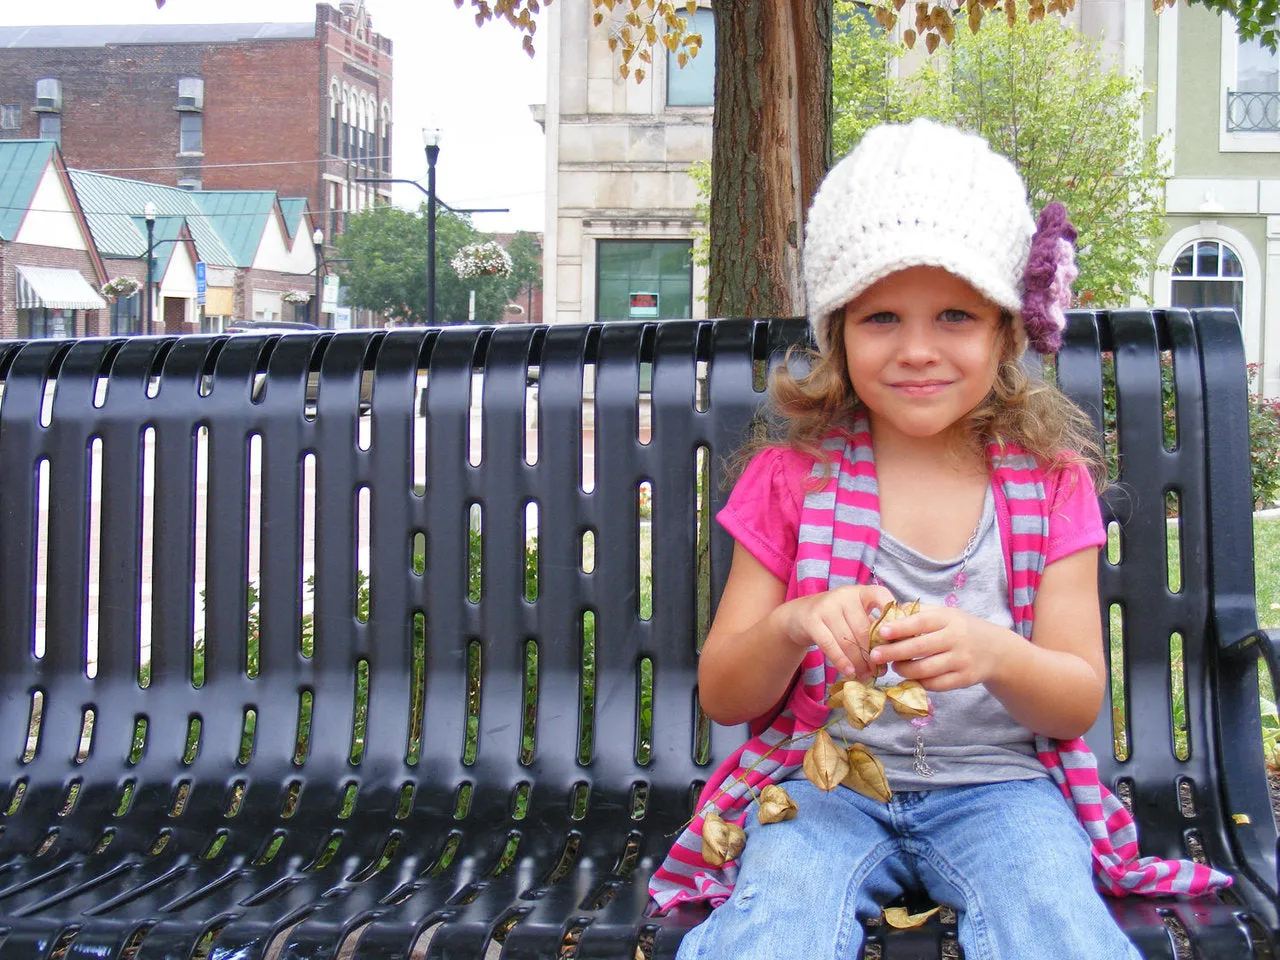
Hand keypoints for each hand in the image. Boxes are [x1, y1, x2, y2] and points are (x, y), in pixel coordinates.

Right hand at [774, 584, 895, 679]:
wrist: (798, 616)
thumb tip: (900, 648)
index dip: (893, 616)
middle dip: (873, 654)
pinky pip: (830, 645)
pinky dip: (841, 661)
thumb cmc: (835, 619)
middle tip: (879, 671)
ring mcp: (826, 606)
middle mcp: (844, 595)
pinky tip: (849, 672)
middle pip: (864, 629)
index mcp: (860, 592)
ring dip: (859, 662)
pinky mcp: (812, 620)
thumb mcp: (855, 616)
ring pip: (848, 640)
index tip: (900, 638)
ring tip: (865, 675)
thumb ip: (874, 626)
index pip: (882, 596)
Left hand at [868, 603, 1015, 690]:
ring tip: (895, 666)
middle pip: (920, 648)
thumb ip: (918, 613)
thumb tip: (888, 613)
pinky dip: (919, 682)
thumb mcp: (944, 614)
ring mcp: (961, 661)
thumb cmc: (960, 629)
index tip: (881, 632)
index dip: (900, 627)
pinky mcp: (964, 679)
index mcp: (949, 618)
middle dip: (894, 652)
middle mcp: (956, 639)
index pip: (921, 621)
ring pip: (926, 670)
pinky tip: (910, 677)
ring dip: (904, 669)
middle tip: (875, 655)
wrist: (995, 650)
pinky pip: (935, 685)